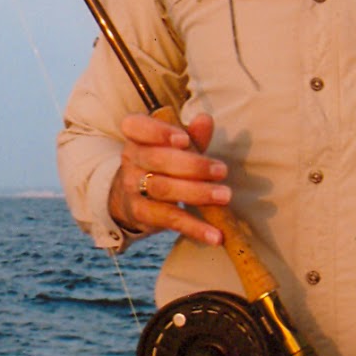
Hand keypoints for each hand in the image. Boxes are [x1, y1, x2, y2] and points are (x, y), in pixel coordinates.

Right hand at [107, 111, 230, 245]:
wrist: (132, 196)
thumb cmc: (163, 162)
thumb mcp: (175, 147)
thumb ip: (192, 135)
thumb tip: (205, 120)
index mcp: (137, 137)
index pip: (137, 127)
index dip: (159, 132)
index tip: (184, 140)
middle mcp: (130, 160)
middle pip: (158, 160)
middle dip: (193, 165)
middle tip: (222, 170)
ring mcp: (132, 187)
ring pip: (163, 189)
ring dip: (197, 193)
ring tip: (224, 196)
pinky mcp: (141, 213)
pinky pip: (168, 219)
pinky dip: (194, 228)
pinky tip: (215, 235)